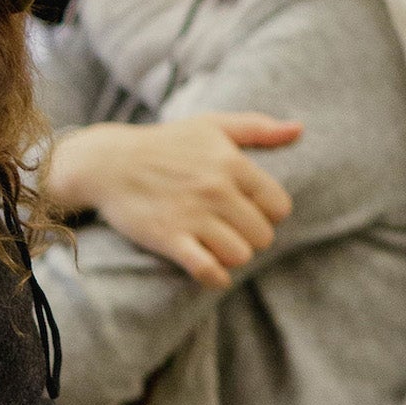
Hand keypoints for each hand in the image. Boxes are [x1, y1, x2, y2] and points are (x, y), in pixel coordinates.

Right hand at [44, 113, 302, 288]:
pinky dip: (215, 277)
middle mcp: (215, 189)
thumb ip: (257, 128)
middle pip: (262, 236)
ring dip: (231, 257)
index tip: (245, 211)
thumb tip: (299, 129)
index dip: (266, 214)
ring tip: (215, 246)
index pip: (278, 207)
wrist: (106, 162)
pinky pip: (208, 270)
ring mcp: (192, 215)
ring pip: (240, 255)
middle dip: (248, 237)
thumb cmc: (163, 144)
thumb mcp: (210, 126)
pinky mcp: (168, 237)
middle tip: (227, 230)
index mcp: (231, 163)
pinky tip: (211, 271)